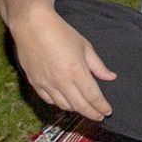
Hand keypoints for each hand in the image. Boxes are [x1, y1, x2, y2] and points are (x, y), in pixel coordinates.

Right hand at [9, 3, 115, 121]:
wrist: (32, 25)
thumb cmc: (60, 32)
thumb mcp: (85, 46)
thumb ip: (98, 65)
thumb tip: (110, 77)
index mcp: (76, 71)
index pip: (92, 97)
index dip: (101, 107)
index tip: (108, 111)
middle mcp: (60, 81)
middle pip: (79, 105)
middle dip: (91, 113)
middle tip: (99, 116)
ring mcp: (46, 83)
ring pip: (63, 105)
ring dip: (76, 109)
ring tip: (84, 108)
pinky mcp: (34, 82)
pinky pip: (48, 100)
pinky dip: (59, 104)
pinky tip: (66, 102)